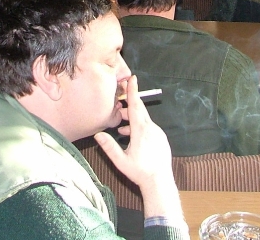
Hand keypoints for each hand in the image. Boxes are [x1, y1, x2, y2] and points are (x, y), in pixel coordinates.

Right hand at [95, 76, 181, 219]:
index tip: (132, 78)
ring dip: (132, 120)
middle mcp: (151, 128)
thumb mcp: (121, 161)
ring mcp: (158, 133)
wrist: (160, 182)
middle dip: (129, 105)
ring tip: (121, 129)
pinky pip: (149, 128)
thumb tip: (98, 134)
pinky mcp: (161, 138)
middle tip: (120, 101)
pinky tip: (131, 137)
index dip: (133, 91)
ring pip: (144, 120)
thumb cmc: (140, 172)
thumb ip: (109, 147)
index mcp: (141, 131)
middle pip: (139, 110)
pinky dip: (139, 128)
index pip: (136, 106)